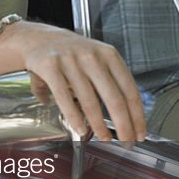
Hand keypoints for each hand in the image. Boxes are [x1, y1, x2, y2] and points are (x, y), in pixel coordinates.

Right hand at [19, 28, 145, 142]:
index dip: (137, 115)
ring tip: (104, 138)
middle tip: (127, 142)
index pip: (129, 89)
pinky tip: (80, 129)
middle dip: (123, 125)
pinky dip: (74, 117)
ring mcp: (70, 61)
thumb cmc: (71, 53)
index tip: (140, 132)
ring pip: (89, 101)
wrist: (37, 37)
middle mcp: (92, 56)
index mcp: (108, 55)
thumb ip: (110, 81)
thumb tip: (127, 116)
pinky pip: (64, 98)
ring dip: (99, 125)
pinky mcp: (50, 67)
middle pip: (114, 98)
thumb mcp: (96, 58)